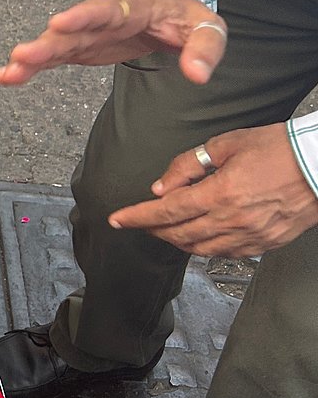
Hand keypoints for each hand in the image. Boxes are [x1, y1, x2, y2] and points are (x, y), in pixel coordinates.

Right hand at [0, 0, 228, 88]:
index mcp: (133, 6)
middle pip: (72, 29)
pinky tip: (9, 76)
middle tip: (24, 54)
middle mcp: (102, 16)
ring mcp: (88, 32)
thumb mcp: (206, 26)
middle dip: (48, 42)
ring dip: (33, 58)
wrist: (166, 6)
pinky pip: (54, 57)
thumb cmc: (182, 14)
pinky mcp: (80, 47)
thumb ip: (205, 48)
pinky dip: (32, 66)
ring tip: (10, 73)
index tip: (59, 23)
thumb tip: (197, 74)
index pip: (106, 9)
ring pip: (57, 43)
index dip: (82, 16)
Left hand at [108, 123, 317, 256]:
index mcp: (220, 194)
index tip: (117, 219)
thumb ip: (189, 165)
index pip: (166, 211)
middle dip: (152, 229)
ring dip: (176, 240)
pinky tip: (199, 237)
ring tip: (164, 228)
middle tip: (138, 222)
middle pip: (178, 234)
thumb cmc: (279, 148)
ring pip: (200, 249)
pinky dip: (205, 247)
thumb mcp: (227, 144)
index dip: (137, 216)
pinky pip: (225, 253)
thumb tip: (162, 186)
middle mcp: (233, 220)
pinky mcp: (265, 244)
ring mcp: (250, 236)